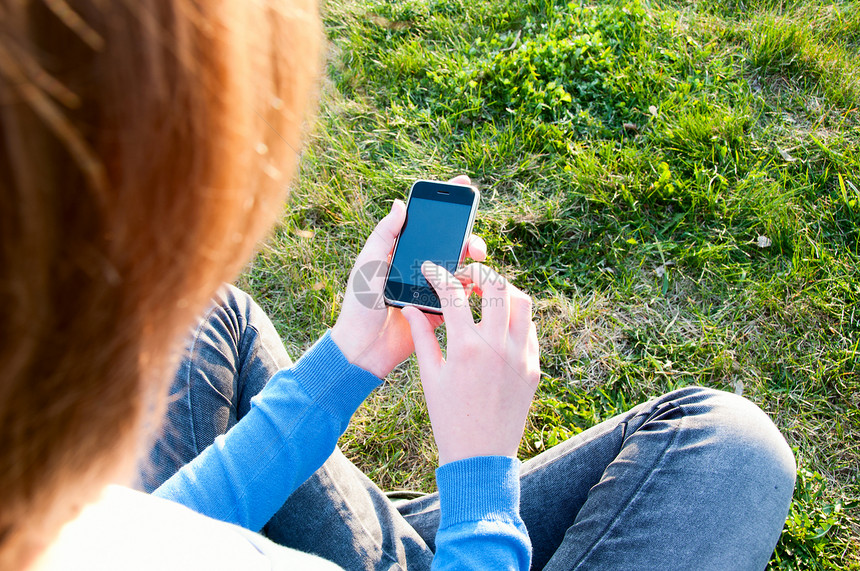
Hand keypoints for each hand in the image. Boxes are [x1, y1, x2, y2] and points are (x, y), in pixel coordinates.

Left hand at [330, 175, 485, 377]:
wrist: (363, 348)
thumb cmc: (359, 304)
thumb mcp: (369, 264)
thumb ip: (385, 234)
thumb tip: (400, 203)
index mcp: (402, 250)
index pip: (427, 221)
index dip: (446, 203)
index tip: (464, 185)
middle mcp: (420, 265)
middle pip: (453, 243)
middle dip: (469, 236)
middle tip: (474, 245)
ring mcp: (433, 287)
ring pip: (463, 267)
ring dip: (474, 263)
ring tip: (477, 264)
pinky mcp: (441, 310)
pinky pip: (463, 296)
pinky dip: (475, 288)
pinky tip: (479, 286)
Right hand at [402, 262, 540, 464]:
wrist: (481, 456)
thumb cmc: (449, 418)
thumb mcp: (430, 376)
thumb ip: (422, 337)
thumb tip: (410, 307)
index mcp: (466, 348)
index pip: (454, 294)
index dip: (440, 275)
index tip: (432, 270)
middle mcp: (498, 346)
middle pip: (496, 284)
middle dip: (479, 271)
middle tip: (465, 276)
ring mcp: (521, 356)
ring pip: (522, 301)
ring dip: (503, 290)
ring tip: (485, 294)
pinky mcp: (533, 367)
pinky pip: (530, 329)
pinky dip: (516, 316)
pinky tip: (499, 322)